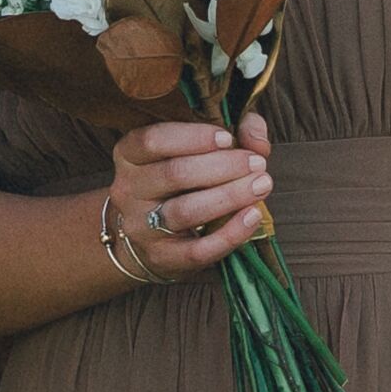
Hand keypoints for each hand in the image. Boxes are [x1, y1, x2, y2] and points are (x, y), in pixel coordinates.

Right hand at [107, 114, 274, 281]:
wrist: (151, 238)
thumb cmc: (182, 183)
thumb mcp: (198, 149)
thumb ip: (235, 134)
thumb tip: (257, 139)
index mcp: (130, 156)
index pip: (152, 141)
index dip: (193, 138)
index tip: (228, 138)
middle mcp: (128, 190)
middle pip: (174, 174)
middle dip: (223, 166)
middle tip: (257, 164)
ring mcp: (141, 227)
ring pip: (185, 211)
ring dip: (229, 196)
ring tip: (262, 185)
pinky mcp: (162, 257)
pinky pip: (197, 250)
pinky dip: (230, 234)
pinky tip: (253, 216)